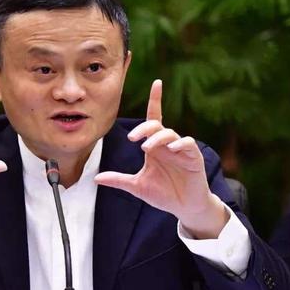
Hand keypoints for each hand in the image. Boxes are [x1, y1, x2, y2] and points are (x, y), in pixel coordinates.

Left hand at [95, 79, 227, 238]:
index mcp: (154, 146)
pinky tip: (170, 148)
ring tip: (146, 148)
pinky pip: (187, 144)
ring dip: (157, 138)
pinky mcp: (193, 157)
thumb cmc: (163, 194)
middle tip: (132, 138)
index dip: (156, 100)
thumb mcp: (137, 186)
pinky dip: (179, 144)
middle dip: (144, 128)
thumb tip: (95, 178)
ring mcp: (181, 150)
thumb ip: (118, 180)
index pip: (154, 118)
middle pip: (157, 125)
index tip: (157, 82)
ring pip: (170, 134)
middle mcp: (167, 144)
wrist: (184, 207)